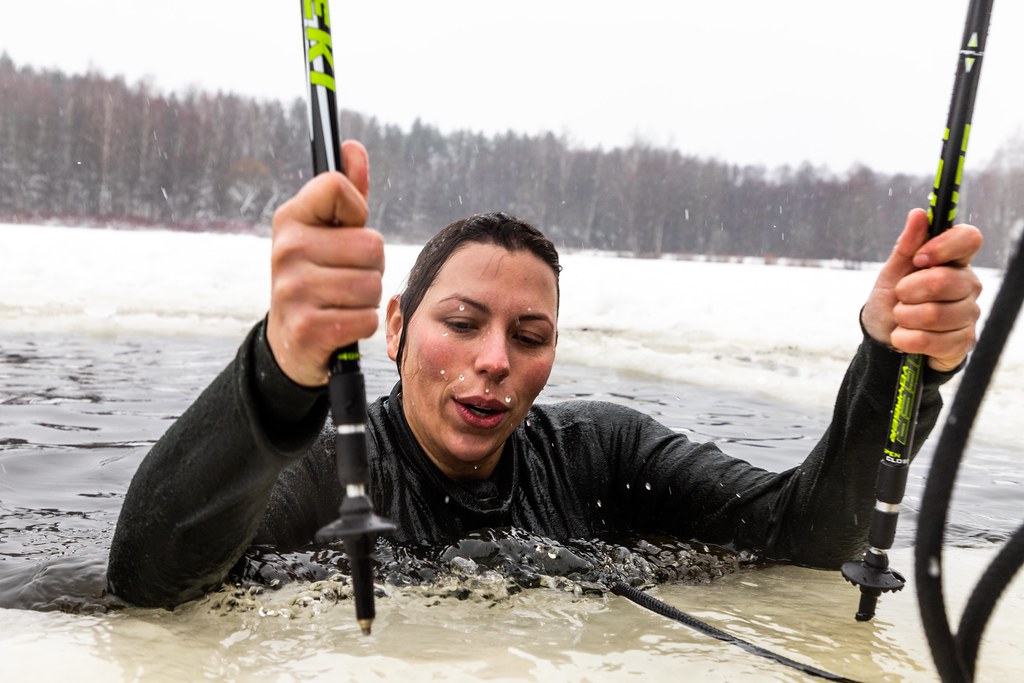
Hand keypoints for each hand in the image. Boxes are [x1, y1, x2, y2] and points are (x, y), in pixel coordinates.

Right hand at [267, 140, 383, 385]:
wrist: (289, 339)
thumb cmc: (317, 275)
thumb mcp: (326, 231)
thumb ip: (345, 191)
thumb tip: (353, 149)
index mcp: (290, 218)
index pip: (338, 187)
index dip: (357, 210)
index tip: (345, 229)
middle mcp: (286, 249)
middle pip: (372, 245)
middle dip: (372, 265)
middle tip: (346, 274)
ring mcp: (293, 290)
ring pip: (372, 285)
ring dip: (368, 297)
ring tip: (342, 299)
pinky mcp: (307, 327)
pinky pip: (367, 318)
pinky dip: (363, 323)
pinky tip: (340, 321)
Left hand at [862, 208, 982, 371]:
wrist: (884, 339)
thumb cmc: (891, 301)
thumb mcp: (892, 273)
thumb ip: (907, 246)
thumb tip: (919, 213)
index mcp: (953, 262)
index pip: (969, 239)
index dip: (943, 246)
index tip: (918, 259)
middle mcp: (968, 285)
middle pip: (944, 281)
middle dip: (908, 291)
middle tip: (900, 297)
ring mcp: (968, 314)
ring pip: (935, 314)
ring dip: (904, 318)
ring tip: (901, 318)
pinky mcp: (963, 342)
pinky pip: (932, 341)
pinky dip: (907, 340)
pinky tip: (904, 337)